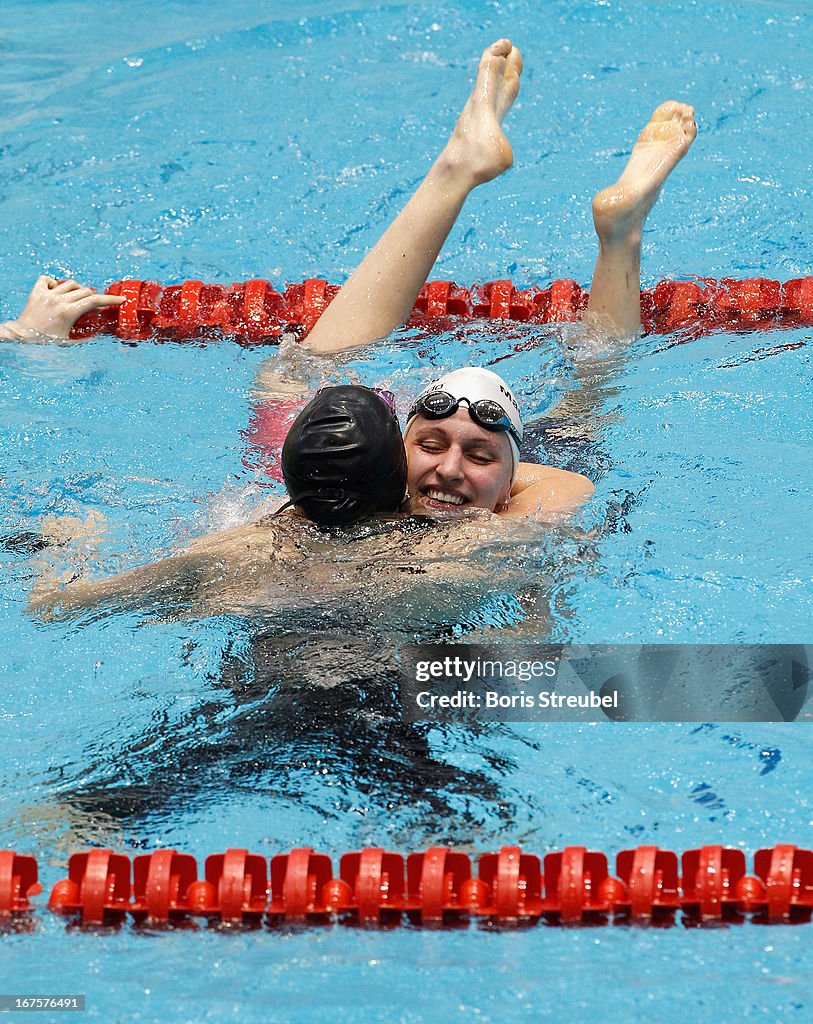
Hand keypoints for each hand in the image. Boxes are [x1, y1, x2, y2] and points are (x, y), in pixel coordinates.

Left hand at [3, 276, 124, 340]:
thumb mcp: (69, 342)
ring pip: (69, 284)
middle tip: (93, 304)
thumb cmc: (46, 341)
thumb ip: (86, 338)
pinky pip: (46, 279)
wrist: (23, 336)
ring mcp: (47, 294)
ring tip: (76, 297)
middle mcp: (58, 301)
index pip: (95, 301)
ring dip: (77, 289)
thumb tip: (100, 334)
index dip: (110, 299)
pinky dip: (53, 283)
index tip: (120, 299)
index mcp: (68, 313)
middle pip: (85, 291)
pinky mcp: (36, 292)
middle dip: (93, 297)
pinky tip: (55, 291)